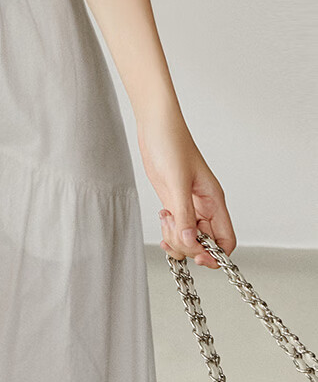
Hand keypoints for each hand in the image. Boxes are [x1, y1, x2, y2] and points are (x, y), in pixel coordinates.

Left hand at [137, 107, 236, 268]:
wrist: (155, 125)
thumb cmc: (171, 143)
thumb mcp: (177, 180)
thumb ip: (184, 213)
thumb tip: (191, 242)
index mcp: (214, 200)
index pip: (226, 240)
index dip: (215, 254)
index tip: (197, 255)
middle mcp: (204, 206)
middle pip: (206, 244)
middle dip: (189, 245)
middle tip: (173, 230)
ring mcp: (188, 205)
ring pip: (190, 238)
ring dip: (176, 238)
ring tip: (166, 220)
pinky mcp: (173, 202)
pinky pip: (177, 228)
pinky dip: (169, 230)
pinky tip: (162, 217)